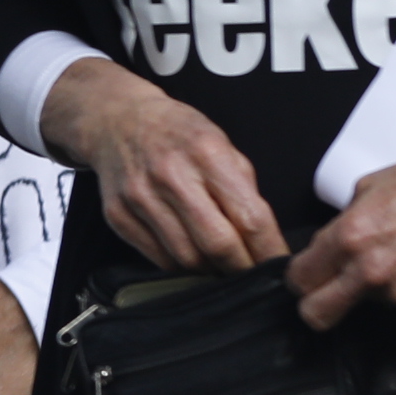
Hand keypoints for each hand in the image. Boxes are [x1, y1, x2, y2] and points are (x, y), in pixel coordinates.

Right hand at [42, 58, 282, 273]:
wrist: (117, 120)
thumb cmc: (177, 132)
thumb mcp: (221, 143)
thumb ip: (242, 187)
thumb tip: (263, 237)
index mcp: (207, 153)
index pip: (249, 217)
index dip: (269, 250)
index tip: (278, 266)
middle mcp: (171, 176)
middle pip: (217, 244)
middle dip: (241, 268)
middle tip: (252, 274)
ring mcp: (140, 197)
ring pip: (187, 259)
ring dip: (211, 270)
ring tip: (221, 265)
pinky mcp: (118, 215)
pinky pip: (158, 258)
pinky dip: (181, 265)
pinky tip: (190, 255)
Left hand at [287, 108, 395, 329]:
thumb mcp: (370, 186)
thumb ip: (341, 222)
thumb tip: (327, 245)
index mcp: (350, 237)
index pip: (299, 279)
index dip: (299, 277)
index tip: (306, 274)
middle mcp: (372, 272)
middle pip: (317, 315)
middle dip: (315, 304)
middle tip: (326, 289)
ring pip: (365, 307)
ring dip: (370, 289)